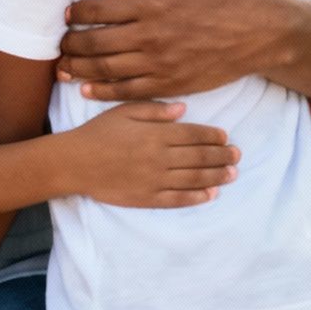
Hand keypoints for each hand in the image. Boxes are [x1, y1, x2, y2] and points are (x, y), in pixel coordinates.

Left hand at [58, 0, 294, 102]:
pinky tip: (86, 90)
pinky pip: (130, 92)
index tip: (67, 13)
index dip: (78, 12)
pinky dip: (103, 92)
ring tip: (61, 66)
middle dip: (71, 43)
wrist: (265, 33)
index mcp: (154, 4)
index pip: (101, 10)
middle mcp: (152, 37)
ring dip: (79, 69)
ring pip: (107, 70)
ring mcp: (161, 64)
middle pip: (96, 43)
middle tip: (57, 42)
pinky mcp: (172, 85)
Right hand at [63, 101, 238, 207]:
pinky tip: (210, 194)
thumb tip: (183, 110)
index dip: (213, 136)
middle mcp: (160, 157)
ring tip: (231, 174)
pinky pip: (178, 199)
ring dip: (216, 176)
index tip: (225, 137)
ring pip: (194, 178)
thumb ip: (155, 110)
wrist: (74, 162)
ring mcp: (155, 179)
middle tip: (236, 155)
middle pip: (199, 157)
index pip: (193, 134)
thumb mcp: (124, 111)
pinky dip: (197, 197)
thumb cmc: (98, 132)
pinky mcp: (147, 198)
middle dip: (221, 156)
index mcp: (155, 133)